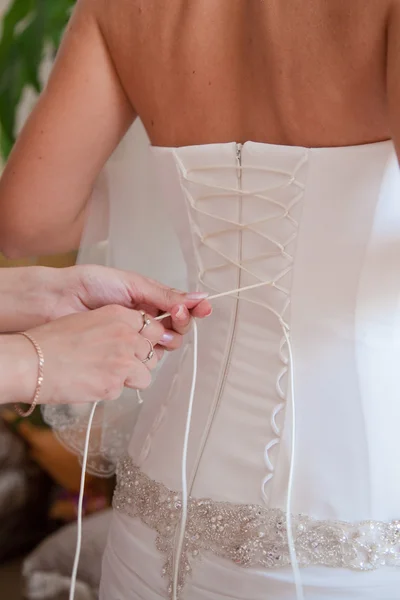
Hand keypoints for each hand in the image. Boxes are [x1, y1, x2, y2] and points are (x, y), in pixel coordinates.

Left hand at [0, 264, 211, 339]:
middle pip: (176, 329)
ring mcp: (134, 339)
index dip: (193, 309)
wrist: (59, 301)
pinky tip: (146, 346)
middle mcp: (145, 320)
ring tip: (157, 331)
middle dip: (181, 324)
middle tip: (175, 316)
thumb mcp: (133, 284)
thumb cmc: (92, 285)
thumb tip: (198, 297)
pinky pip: (146, 361)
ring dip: (167, 339)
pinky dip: (150, 355)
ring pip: (165, 346)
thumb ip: (164, 295)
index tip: (204, 308)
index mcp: (149, 300)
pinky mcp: (123, 356)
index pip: (180, 308)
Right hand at [4, 305, 173, 406]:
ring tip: (104, 374)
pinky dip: (111, 390)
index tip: (139, 346)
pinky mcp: (115, 383)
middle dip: (142, 359)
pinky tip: (91, 382)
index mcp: (119, 315)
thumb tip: (133, 340)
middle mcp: (126, 334)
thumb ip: (116, 328)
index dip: (147, 339)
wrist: (32, 361)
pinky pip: (125, 390)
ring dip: (131, 377)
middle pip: (154, 350)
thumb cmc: (52, 342)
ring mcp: (123, 359)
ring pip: (146, 374)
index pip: (153, 327)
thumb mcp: (89, 321)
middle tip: (122, 363)